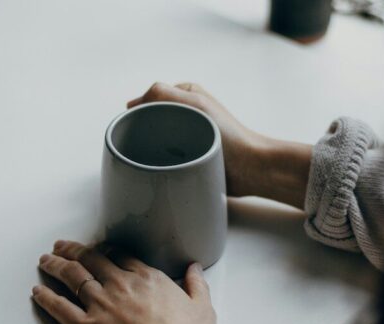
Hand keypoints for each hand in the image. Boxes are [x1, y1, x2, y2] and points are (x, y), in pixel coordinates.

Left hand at [32, 240, 215, 323]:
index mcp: (147, 279)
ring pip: (72, 277)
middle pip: (91, 260)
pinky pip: (59, 308)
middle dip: (73, 250)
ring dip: (56, 266)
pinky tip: (37, 292)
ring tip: (45, 260)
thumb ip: (197, 286)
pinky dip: (46, 298)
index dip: (105, 250)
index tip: (97, 248)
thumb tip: (195, 270)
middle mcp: (120, 285)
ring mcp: (100, 304)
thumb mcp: (203, 310)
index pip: (120, 256)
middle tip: (61, 245)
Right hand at [128, 82, 312, 207]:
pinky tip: (158, 169)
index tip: (134, 127)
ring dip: (151, 149)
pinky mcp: (190, 156)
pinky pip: (166, 157)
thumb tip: (133, 103)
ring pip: (156, 140)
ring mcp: (188, 135)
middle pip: (151, 120)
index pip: (150, 98)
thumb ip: (163, 94)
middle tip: (140, 146)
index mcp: (187, 95)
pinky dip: (160, 162)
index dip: (139, 112)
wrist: (250, 168)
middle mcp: (186, 113)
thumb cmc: (228, 135)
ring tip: (150, 159)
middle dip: (143, 131)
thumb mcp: (195, 104)